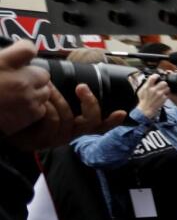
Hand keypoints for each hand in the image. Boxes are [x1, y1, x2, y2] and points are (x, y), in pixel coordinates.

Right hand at [0, 40, 51, 134]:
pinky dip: (33, 109)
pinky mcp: (30, 115)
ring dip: (35, 93)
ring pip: (45, 92)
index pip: (28, 48)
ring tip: (17, 96)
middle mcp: (20, 80)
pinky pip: (41, 109)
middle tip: (19, 81)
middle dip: (33, 76)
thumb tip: (5, 55)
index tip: (22, 55)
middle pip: (42, 73)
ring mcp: (27, 99)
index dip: (25, 51)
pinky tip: (18, 108)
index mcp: (3, 64)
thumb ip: (0, 59)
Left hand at [7, 83, 125, 149]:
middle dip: (90, 103)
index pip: (97, 126)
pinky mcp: (42, 140)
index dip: (111, 121)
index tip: (122, 112)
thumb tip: (74, 79)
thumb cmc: (25, 113)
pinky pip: (53, 120)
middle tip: (82, 87)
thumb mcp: (47, 101)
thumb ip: (60, 95)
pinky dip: (48, 107)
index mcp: (73, 128)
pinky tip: (41, 100)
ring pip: (69, 118)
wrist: (2, 126)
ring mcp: (55, 138)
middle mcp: (68, 135)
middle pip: (90, 123)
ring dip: (58, 99)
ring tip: (47, 85)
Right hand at [136, 74, 170, 117]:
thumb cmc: (143, 100)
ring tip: (163, 91)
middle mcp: (154, 90)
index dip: (157, 76)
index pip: (153, 77)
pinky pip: (167, 94)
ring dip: (166, 89)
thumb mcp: (141, 91)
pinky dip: (166, 95)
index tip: (158, 76)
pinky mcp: (163, 99)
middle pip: (163, 82)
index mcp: (147, 87)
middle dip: (163, 83)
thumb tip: (149, 79)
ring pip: (167, 88)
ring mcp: (159, 94)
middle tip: (162, 85)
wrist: (145, 109)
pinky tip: (163, 96)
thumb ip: (145, 85)